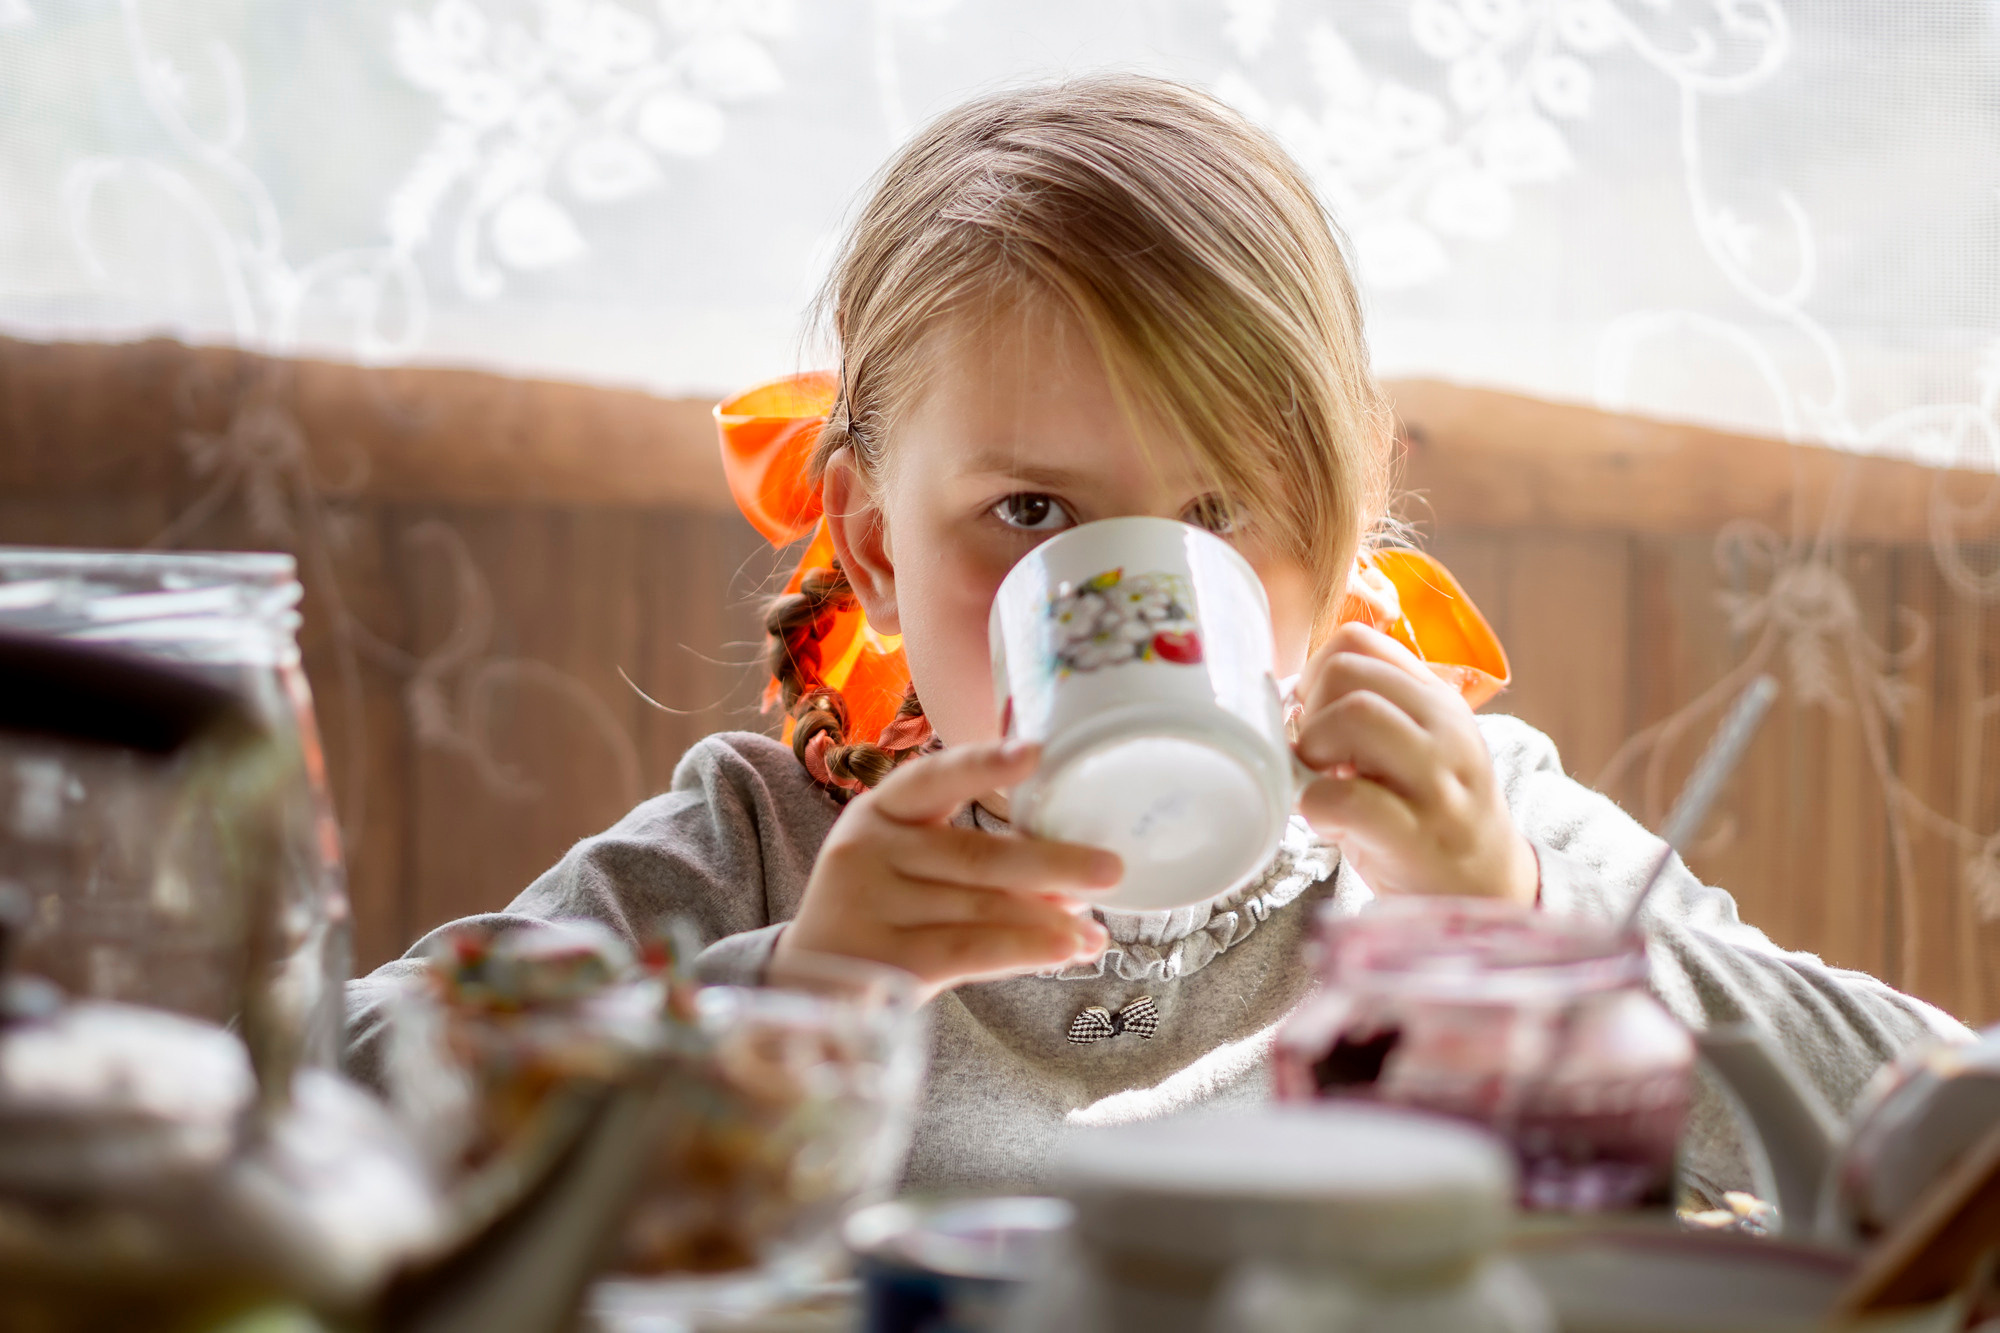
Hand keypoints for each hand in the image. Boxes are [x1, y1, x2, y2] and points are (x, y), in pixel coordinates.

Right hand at [776, 739, 1118, 1001]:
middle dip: (1052, 862)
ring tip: (1097, 931)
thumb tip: (1073, 879)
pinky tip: (1065, 951)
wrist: (807, 984)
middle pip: (975, 855)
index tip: (1036, 751)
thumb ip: (968, 858)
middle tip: (1111, 868)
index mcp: (878, 813)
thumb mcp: (901, 863)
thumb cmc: (879, 911)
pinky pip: (969, 950)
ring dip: (1050, 920)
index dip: (983, 764)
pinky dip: (1025, 950)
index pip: (931, 779)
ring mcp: (871, 907)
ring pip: (981, 907)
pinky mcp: (884, 961)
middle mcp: (868, 851)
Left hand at [1292, 622, 1537, 904]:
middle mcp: (1445, 730)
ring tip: (1321, 782)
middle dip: (1310, 712)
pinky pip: (1344, 797)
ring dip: (1313, 749)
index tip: (1314, 717)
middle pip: (1346, 673)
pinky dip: (1316, 807)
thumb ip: (1367, 715)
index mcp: (1437, 701)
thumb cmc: (1428, 818)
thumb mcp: (1413, 750)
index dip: (1315, 675)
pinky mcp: (1420, 837)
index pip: (1357, 641)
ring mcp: (1438, 782)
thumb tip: (1286, 701)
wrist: (1487, 892)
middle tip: (1315, 756)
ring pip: (1354, 715)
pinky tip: (1327, 822)